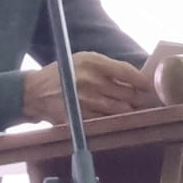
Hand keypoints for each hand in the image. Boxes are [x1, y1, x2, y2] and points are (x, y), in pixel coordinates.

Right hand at [22, 53, 154, 124]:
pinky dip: (113, 120)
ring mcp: (85, 101)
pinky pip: (106, 121)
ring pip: (119, 110)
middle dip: (136, 98)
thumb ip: (107, 67)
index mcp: (92, 62)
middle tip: (140, 100)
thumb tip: (134, 79)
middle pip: (126, 93)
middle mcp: (89, 80)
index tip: (147, 86)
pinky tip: (114, 118)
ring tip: (129, 109)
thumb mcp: (83, 60)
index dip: (141, 81)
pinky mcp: (80, 117)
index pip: (126, 72)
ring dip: (127, 111)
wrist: (35, 92)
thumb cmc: (64, 73)